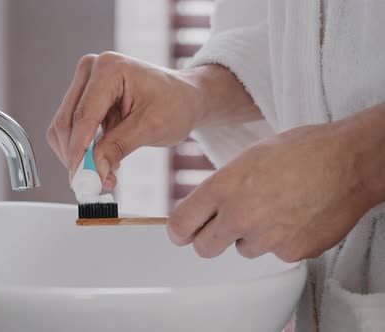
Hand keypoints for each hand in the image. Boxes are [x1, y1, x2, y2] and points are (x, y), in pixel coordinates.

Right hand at [46, 52, 206, 189]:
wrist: (185, 97)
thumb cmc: (175, 104)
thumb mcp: (151, 127)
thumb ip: (118, 147)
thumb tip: (94, 170)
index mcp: (109, 68)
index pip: (83, 116)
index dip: (79, 152)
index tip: (81, 180)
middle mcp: (90, 70)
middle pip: (66, 123)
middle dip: (76, 158)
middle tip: (93, 184)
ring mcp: (84, 83)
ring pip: (63, 129)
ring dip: (78, 157)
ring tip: (106, 173)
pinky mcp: (83, 98)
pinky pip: (71, 130)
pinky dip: (82, 151)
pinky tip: (103, 161)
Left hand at [166, 118, 381, 261]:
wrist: (349, 161)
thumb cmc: (302, 151)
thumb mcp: (247, 158)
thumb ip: (221, 186)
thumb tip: (203, 207)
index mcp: (224, 187)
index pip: (181, 223)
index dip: (179, 230)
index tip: (181, 233)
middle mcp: (240, 215)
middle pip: (204, 248)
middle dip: (210, 239)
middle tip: (222, 228)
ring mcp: (266, 238)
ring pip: (243, 249)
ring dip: (251, 237)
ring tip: (275, 209)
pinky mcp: (291, 252)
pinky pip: (274, 253)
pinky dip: (281, 240)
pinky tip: (296, 216)